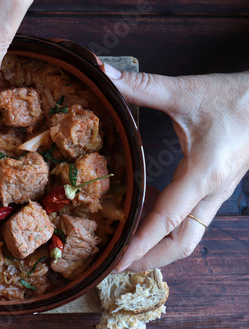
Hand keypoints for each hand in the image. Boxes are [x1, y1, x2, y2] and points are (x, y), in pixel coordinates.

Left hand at [104, 64, 248, 270]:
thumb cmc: (237, 98)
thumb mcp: (188, 92)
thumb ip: (144, 86)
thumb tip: (106, 75)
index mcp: (204, 174)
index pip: (169, 219)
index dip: (142, 242)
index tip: (120, 259)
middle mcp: (211, 192)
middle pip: (183, 242)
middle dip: (151, 258)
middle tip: (118, 265)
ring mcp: (215, 193)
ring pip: (189, 235)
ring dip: (159, 246)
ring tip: (128, 248)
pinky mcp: (214, 188)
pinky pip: (191, 219)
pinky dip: (167, 227)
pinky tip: (147, 213)